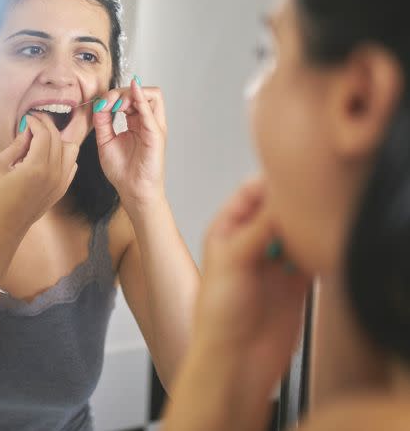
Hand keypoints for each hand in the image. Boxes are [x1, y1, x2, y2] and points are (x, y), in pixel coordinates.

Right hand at [0, 112, 78, 231]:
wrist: (6, 224)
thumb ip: (16, 145)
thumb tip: (27, 131)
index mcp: (37, 166)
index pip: (44, 134)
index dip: (36, 122)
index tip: (27, 118)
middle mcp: (54, 172)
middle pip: (58, 138)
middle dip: (46, 125)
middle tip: (34, 121)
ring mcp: (62, 181)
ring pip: (71, 149)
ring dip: (58, 139)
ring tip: (42, 139)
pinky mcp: (63, 188)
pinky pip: (72, 164)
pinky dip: (63, 155)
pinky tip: (49, 156)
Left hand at [93, 77, 167, 205]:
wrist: (132, 190)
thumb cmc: (122, 170)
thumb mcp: (105, 140)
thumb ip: (102, 121)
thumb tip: (99, 103)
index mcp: (136, 122)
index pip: (130, 97)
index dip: (114, 96)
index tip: (100, 105)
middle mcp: (147, 122)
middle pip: (141, 92)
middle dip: (122, 92)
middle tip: (108, 103)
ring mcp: (154, 127)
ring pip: (152, 95)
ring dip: (132, 94)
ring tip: (117, 105)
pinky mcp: (156, 134)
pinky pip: (151, 112)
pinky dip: (142, 99)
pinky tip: (132, 93)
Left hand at [194, 178, 309, 399]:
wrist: (236, 361)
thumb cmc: (217, 317)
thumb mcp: (233, 261)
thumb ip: (258, 230)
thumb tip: (281, 202)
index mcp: (225, 231)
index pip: (249, 194)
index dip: (269, 183)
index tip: (291, 177)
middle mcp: (249, 243)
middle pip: (277, 210)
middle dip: (292, 204)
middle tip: (309, 201)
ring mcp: (273, 262)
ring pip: (296, 231)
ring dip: (307, 227)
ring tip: (315, 226)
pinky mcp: (295, 283)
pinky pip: (311, 256)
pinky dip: (319, 250)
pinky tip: (321, 249)